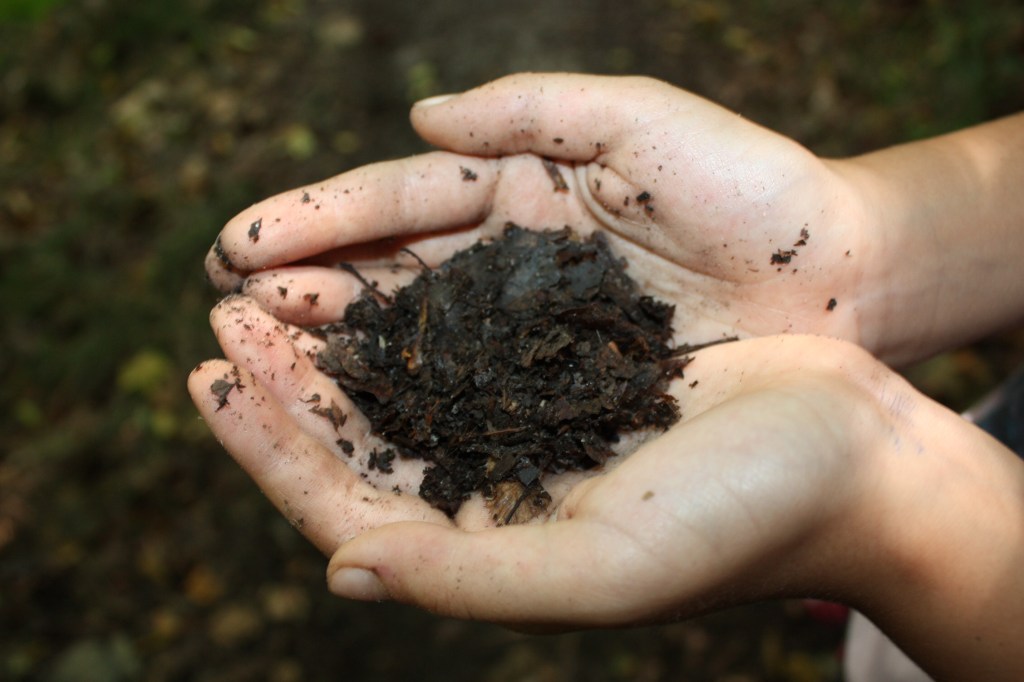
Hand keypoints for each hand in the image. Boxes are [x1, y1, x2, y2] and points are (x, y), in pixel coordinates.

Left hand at [189, 324, 1023, 679]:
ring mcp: (530, 428)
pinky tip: (375, 268)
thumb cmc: (741, 521)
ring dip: (336, 339)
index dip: (267, 449)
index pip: (344, 506)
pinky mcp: (567, 372)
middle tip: (221, 317)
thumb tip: (339, 571)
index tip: (208, 378)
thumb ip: (467, 579)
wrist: (850, 454)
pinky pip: (466, 336)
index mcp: (489, 548)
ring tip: (271, 284)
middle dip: (283, 384)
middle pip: (360, 441)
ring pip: (404, 384)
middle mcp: (497, 491)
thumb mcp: (600, 569)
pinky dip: (412, 306)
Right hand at [205, 73, 873, 351]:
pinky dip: (412, 401)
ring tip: (262, 359)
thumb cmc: (753, 190)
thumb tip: (419, 118)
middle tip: (230, 310)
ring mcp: (530, 328)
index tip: (240, 243)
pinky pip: (472, 391)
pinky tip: (356, 416)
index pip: (400, 198)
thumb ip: (530, 110)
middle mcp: (510, 259)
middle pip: (389, 270)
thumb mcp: (640, 123)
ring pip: (417, 337)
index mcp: (520, 188)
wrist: (844, 280)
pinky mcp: (561, 387)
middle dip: (308, 288)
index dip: (319, 219)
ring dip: (339, 349)